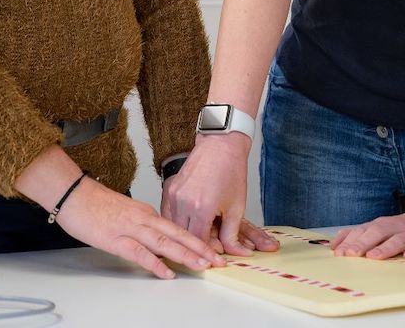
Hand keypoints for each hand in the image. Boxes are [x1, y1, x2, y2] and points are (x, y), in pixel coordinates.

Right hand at [53, 176, 225, 278]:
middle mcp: (143, 217)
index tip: (212, 250)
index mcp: (147, 212)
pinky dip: (155, 263)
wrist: (71, 193)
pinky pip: (139, 252)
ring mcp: (130, 227)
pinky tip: (167, 272)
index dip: (197, 239)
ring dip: (185, 254)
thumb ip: (142, 225)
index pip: (178, 227)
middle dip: (201, 248)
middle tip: (218, 260)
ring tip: (203, 266)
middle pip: (178, 234)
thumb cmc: (94, 203)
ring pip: (164, 242)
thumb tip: (156, 240)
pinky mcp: (115, 238)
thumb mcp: (125, 212)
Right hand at [164, 135, 276, 255]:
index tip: (214, 259)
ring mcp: (174, 195)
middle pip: (184, 237)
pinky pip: (168, 213)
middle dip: (194, 247)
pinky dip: (175, 223)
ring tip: (193, 242)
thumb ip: (232, 234)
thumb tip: (235, 252)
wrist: (220, 145)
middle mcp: (183, 202)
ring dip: (182, 236)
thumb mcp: (236, 207)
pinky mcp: (169, 189)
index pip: (199, 242)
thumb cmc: (230, 172)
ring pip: (173, 226)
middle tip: (204, 254)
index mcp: (202, 208)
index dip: (207, 253)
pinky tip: (184, 226)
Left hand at [329, 205, 404, 260]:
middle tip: (350, 254)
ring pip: (399, 240)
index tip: (337, 252)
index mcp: (382, 225)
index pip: (363, 231)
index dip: (349, 241)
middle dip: (362, 244)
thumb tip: (335, 245)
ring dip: (385, 248)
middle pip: (378, 234)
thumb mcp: (380, 227)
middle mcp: (396, 228)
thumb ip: (360, 235)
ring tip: (373, 256)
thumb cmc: (402, 228)